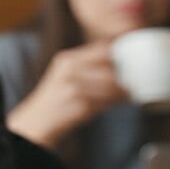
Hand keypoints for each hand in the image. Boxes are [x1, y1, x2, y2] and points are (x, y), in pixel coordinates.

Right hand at [6, 41, 127, 149]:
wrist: (36, 121)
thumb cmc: (56, 98)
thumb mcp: (65, 74)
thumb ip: (87, 65)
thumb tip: (120, 61)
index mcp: (67, 59)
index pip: (102, 48)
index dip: (119, 52)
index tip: (130, 60)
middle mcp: (70, 71)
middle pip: (110, 67)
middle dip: (124, 75)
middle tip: (134, 81)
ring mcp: (74, 88)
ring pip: (111, 85)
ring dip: (123, 91)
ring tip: (128, 93)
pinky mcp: (79, 105)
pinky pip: (106, 102)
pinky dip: (115, 103)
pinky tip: (117, 103)